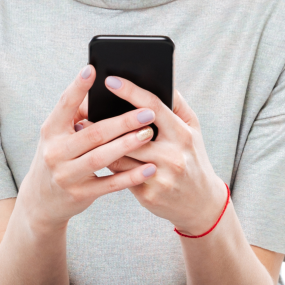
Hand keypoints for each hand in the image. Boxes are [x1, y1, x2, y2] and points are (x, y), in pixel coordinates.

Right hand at [16, 66, 159, 232]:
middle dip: (122, 122)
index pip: (64, 105)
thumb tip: (105, 93)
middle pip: (92, 134)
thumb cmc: (58, 157)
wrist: (41, 201)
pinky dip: (130, 176)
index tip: (92, 69)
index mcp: (50, 131)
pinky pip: (109, 184)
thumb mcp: (58, 136)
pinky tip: (149, 168)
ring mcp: (67, 175)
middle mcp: (55, 152)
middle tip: (148, 112)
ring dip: (127, 145)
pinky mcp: (80, 195)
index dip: (77, 87)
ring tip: (149, 134)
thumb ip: (77, 115)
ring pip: (101, 158)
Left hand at [84, 75, 226, 234]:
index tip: (110, 80)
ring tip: (83, 131)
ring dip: (100, 144)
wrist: (201, 204)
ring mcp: (160, 177)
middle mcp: (173, 156)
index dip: (131, 92)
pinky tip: (95, 154)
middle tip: (83, 110)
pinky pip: (120, 176)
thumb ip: (177, 105)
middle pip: (131, 134)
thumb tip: (159, 81)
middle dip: (105, 122)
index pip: (153, 107)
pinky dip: (108, 163)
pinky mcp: (149, 195)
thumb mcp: (193, 130)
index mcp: (182, 134)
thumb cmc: (194, 159)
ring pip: (121, 156)